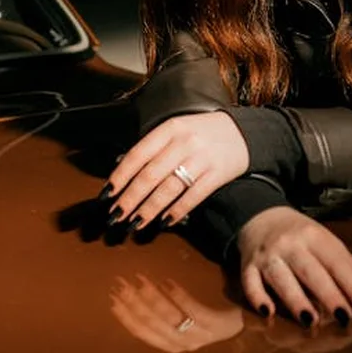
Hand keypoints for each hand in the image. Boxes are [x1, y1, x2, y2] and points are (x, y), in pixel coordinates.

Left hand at [104, 111, 248, 230]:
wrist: (244, 132)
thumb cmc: (203, 134)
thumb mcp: (177, 130)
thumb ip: (154, 148)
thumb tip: (122, 170)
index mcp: (170, 128)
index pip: (138, 154)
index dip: (120, 176)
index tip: (107, 194)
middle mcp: (185, 142)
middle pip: (150, 175)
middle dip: (130, 198)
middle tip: (116, 215)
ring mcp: (202, 158)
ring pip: (169, 189)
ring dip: (149, 209)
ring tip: (135, 223)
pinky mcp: (217, 174)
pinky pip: (193, 196)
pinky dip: (177, 210)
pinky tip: (165, 221)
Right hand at [109, 273, 243, 352]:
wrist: (248, 319)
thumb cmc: (213, 313)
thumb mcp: (185, 318)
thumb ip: (165, 312)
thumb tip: (137, 292)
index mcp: (172, 343)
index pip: (143, 332)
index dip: (126, 316)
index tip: (112, 298)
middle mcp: (183, 343)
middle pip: (153, 323)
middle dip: (133, 303)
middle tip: (121, 283)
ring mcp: (200, 335)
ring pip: (169, 318)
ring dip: (152, 297)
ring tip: (139, 280)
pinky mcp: (216, 325)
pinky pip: (193, 311)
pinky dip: (179, 297)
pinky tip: (168, 281)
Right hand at [236, 207, 351, 327]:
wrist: (262, 218)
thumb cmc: (299, 236)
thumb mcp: (323, 239)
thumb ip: (340, 262)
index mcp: (313, 236)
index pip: (336, 263)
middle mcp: (290, 244)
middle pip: (310, 271)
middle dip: (328, 295)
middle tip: (344, 316)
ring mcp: (268, 256)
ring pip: (281, 278)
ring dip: (296, 299)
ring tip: (310, 319)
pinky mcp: (247, 266)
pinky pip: (250, 283)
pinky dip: (257, 297)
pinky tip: (268, 312)